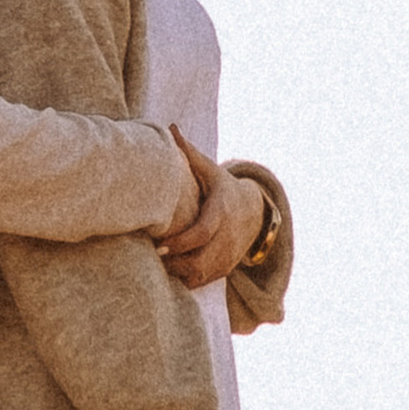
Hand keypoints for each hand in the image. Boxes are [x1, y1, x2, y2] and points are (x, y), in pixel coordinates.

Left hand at [158, 132, 268, 288]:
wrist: (255, 212)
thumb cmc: (223, 188)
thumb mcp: (210, 170)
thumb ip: (189, 153)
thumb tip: (170, 127)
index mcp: (221, 213)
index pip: (201, 234)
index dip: (180, 243)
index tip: (159, 246)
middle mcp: (226, 238)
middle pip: (199, 261)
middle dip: (174, 263)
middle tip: (153, 257)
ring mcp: (227, 257)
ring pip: (200, 275)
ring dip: (177, 273)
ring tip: (159, 263)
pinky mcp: (224, 269)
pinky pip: (202, 282)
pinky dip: (185, 279)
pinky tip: (170, 270)